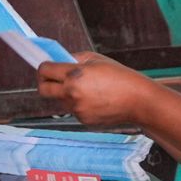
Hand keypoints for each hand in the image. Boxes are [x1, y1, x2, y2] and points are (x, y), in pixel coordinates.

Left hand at [37, 52, 155, 126]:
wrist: (137, 100)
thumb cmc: (120, 76)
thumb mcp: (96, 59)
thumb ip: (74, 59)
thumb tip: (58, 60)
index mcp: (74, 76)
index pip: (45, 70)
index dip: (43, 66)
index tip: (46, 66)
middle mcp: (72, 94)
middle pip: (43, 90)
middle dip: (43, 82)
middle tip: (51, 78)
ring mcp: (77, 110)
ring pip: (59, 100)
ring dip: (64, 93)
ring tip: (84, 87)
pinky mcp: (83, 121)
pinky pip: (73, 110)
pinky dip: (78, 103)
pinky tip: (95, 99)